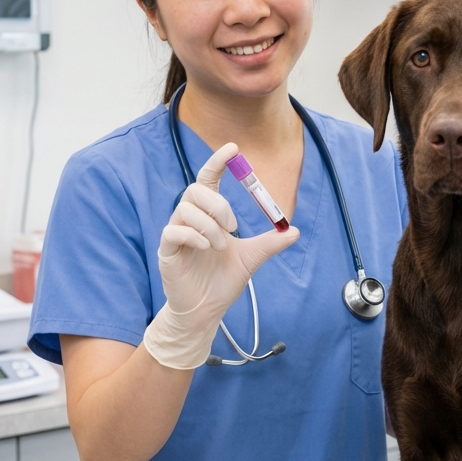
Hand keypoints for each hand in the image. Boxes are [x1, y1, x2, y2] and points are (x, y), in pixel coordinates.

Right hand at [144, 143, 298, 368]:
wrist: (205, 311)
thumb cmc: (222, 282)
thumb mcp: (251, 259)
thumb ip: (270, 243)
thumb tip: (295, 230)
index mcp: (209, 216)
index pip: (209, 179)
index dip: (219, 162)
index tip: (234, 149)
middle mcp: (190, 220)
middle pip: (195, 190)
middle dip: (218, 204)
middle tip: (233, 226)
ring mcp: (176, 234)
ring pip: (185, 209)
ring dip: (209, 225)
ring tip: (221, 246)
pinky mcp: (166, 250)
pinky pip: (173, 230)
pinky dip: (194, 235)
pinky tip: (207, 248)